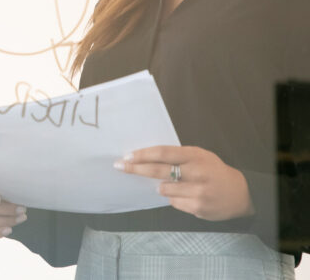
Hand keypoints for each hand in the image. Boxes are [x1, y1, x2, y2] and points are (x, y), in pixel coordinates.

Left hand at [114, 145, 254, 220]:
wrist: (241, 193)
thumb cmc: (214, 170)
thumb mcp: (199, 155)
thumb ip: (178, 156)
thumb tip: (148, 158)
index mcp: (194, 156)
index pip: (163, 153)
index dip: (143, 155)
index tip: (127, 155)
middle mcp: (196, 173)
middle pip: (159, 171)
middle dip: (136, 169)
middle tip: (120, 166)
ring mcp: (197, 192)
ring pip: (164, 189)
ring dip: (162, 186)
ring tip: (175, 183)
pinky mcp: (198, 208)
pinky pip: (174, 203)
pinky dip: (174, 198)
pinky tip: (186, 195)